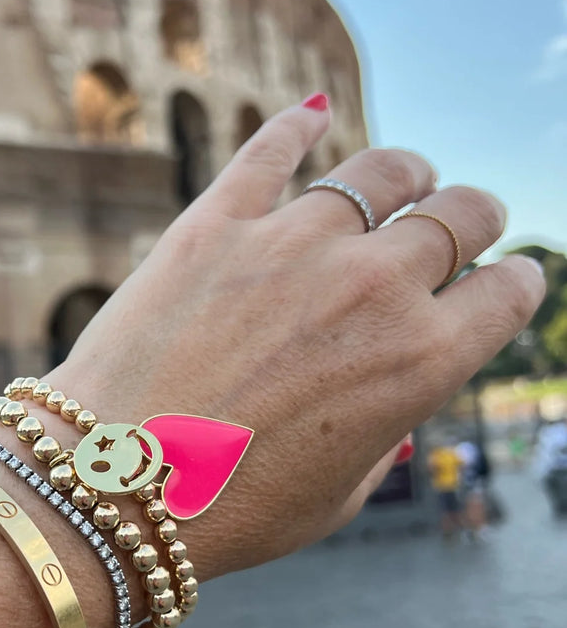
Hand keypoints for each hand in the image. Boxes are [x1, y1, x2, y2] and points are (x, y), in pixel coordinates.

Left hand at [51, 99, 544, 576]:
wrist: (113, 486)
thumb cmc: (229, 510)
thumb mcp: (338, 496)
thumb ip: (382, 432)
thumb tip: (391, 397)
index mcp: (420, 363)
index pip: (506, 292)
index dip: (515, 282)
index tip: (506, 278)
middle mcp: (373, 288)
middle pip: (460, 215)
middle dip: (474, 218)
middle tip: (463, 223)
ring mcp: (293, 245)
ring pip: (382, 171)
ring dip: (408, 172)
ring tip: (407, 177)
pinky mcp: (216, 223)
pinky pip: (270, 149)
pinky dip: (297, 126)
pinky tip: (310, 117)